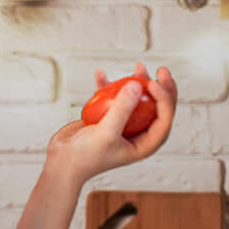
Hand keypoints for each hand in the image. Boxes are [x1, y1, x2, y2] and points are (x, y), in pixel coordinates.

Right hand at [45, 63, 179, 186]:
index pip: (164, 118)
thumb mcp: (106, 133)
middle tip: (161, 70)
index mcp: (146, 144)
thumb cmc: (86, 156)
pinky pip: (112, 99)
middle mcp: (138, 134)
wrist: (62, 162)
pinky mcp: (106, 119)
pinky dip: (107, 87)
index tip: (152, 83)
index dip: (165, 98)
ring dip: (139, 83)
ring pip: (138, 100)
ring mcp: (123, 125)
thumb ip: (122, 109)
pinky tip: (100, 74)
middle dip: (161, 88)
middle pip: (157, 108)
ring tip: (139, 66)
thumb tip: (137, 84)